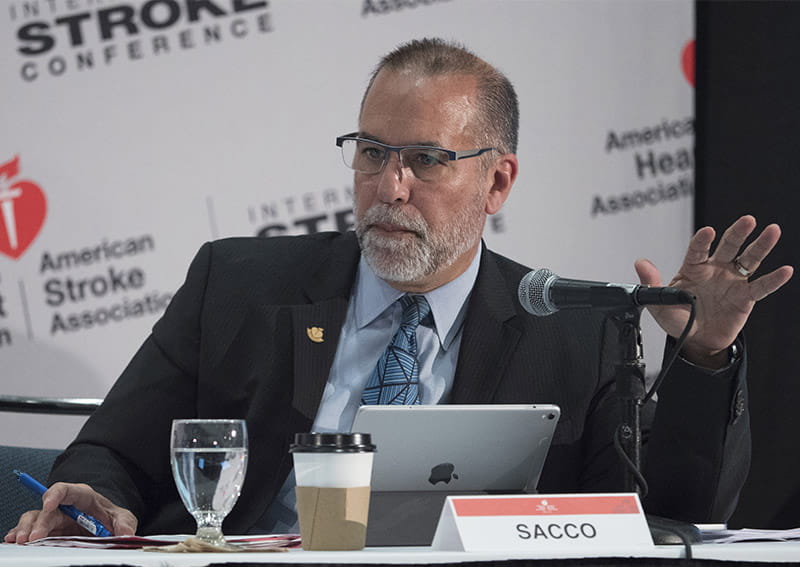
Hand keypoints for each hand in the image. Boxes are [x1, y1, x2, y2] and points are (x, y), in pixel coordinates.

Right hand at [3, 482, 136, 543]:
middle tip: (33, 538)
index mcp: (82, 497)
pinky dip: (20, 534)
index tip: (48, 503)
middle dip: (39, 522)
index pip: (67, 490)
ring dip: (26, 528)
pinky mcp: (48, 532)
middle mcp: (65, 507)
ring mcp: (55, 519)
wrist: (106, 526)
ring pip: (34, 518)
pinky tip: (13, 540)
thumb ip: (125, 523)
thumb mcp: (123, 518)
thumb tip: (126, 533)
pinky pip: (31, 530)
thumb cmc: (110, 517)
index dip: (56, 494)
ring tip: (20, 541)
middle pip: (48, 509)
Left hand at [635, 215, 793, 368]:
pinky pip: (761, 287)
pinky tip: (785, 270)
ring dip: (761, 246)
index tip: (707, 232)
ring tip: (772, 231)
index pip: (698, 250)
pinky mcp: (745, 297)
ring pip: (749, 260)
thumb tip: (640, 263)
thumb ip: (651, 283)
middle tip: (748, 220)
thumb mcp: (659, 303)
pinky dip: (774, 279)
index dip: (702, 241)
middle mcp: (715, 269)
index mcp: (693, 268)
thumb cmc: (678, 318)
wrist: (695, 340)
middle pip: (729, 246)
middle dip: (738, 232)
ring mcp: (732, 281)